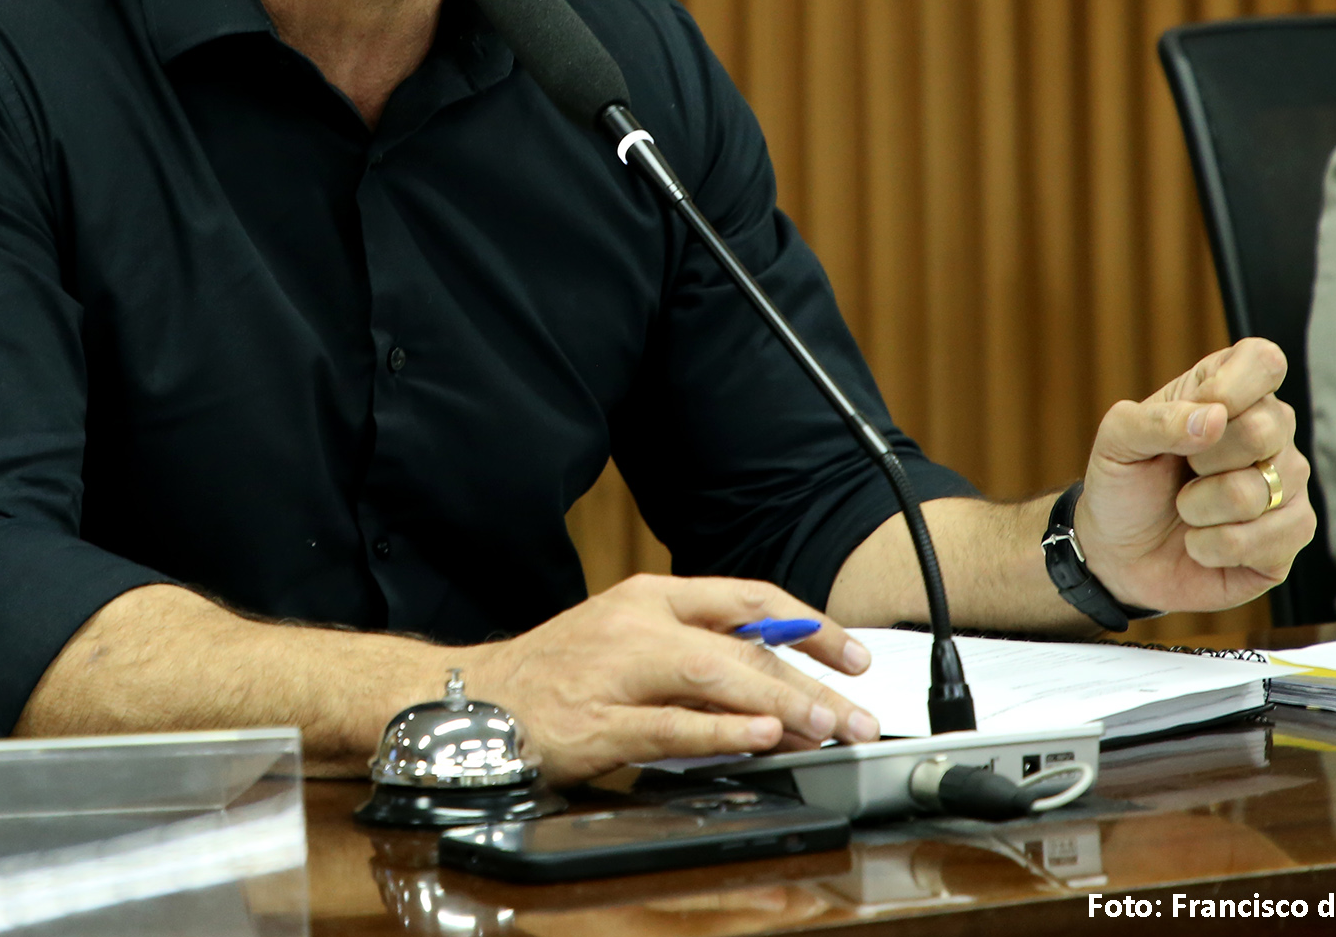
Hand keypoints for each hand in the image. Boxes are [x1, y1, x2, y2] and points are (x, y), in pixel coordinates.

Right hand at [460, 574, 878, 784]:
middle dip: (809, 679)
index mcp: (651, 597)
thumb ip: (696, 650)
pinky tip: (758, 738)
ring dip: (777, 702)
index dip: (809, 624)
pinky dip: (718, 733)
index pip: (748, 598)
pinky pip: (667, 726)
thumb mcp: (629, 637)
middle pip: (740, 645)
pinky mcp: (596, 723)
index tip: (855, 657)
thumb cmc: (562, 672)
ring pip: (712, 679)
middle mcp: (637, 625)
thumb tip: (778, 682)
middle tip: (857, 713)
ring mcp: (616, 673)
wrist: (477, 697)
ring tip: (825, 725)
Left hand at [1074, 338, 1315, 614]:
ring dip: (1200, 509)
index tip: (1196, 410)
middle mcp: (1269, 433)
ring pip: (1259, 490)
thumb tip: (1214, 416)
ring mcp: (1287, 484)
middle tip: (1182, 471)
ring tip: (1186, 509)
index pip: (1263, 362)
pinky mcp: (1291, 535)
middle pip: (1265, 429)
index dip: (1231, 387)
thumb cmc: (1124, 485)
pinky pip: (1269, 539)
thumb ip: (1156, 419)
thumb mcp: (1117, 442)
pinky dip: (1215, 546)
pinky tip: (1202, 543)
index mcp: (1227, 393)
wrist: (1118, 553)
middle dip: (1202, 460)